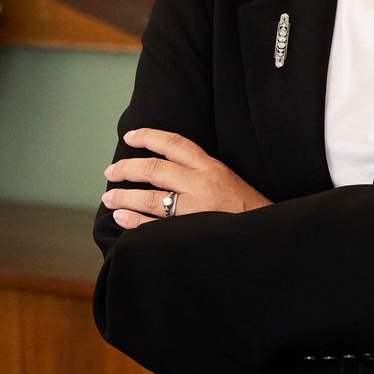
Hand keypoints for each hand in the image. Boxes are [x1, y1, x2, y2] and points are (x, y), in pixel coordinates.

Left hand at [102, 127, 272, 228]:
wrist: (264, 236)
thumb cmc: (244, 208)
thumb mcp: (225, 178)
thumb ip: (198, 171)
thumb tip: (165, 167)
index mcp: (210, 166)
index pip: (174, 143)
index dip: (148, 136)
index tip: (129, 137)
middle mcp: (201, 184)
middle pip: (155, 169)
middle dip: (127, 169)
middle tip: (111, 172)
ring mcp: (195, 209)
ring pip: (151, 198)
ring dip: (125, 196)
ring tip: (109, 198)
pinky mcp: (190, 232)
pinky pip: (155, 226)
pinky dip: (135, 221)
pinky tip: (121, 217)